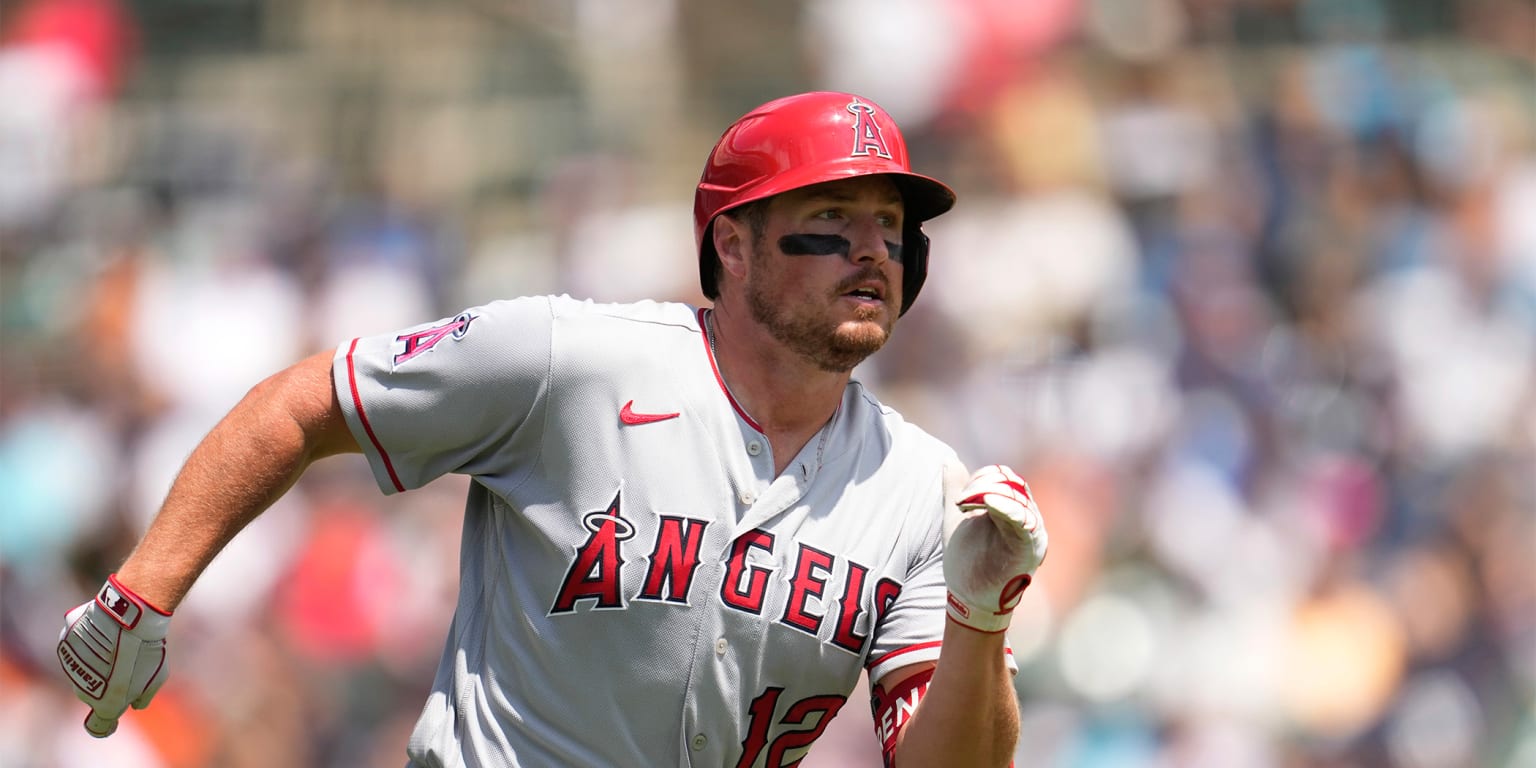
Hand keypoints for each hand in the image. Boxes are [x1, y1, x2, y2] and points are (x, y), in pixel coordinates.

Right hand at [57, 575, 171, 736]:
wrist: (129, 617)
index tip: (114, 720)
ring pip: (83, 670)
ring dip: (95, 662)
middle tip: (126, 664)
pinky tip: (104, 630)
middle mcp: (82, 691)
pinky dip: (86, 643)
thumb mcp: (157, 677)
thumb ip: (143, 696)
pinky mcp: (65, 645)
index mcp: (105, 705)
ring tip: (118, 642)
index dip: (107, 725)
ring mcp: (71, 668)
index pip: (99, 727)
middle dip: (106, 685)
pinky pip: (75, 648)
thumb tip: (136, 703)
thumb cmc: (146, 649)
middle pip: (93, 694)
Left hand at [943, 464, 1048, 632]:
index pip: (1002, 476)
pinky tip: (990, 504)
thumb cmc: (968, 563)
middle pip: (1011, 482)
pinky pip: (1025, 521)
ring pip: (1017, 497)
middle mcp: (1025, 517)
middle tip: (960, 504)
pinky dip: (1009, 508)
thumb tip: (949, 460)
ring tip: (965, 507)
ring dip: (989, 493)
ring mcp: (1030, 532)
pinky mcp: (1030, 548)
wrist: (969, 599)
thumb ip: (955, 490)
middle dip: (982, 484)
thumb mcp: (956, 520)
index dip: (979, 479)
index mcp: (1010, 508)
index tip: (958, 500)